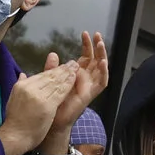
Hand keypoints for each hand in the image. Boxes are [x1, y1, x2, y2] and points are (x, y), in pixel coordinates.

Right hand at [0, 62, 74, 154]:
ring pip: (55, 82)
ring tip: (75, 68)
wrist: (15, 136)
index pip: (41, 75)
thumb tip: (23, 74)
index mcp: (22, 85)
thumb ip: (20, 84)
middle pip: (49, 76)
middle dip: (62, 69)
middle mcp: (29, 88)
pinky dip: (67, 84)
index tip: (62, 66)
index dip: (53, 70)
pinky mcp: (47, 105)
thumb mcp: (13, 98)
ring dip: (67, 74)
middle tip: (72, 64)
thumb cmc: (15, 121)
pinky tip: (73, 79)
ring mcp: (38, 96)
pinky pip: (59, 92)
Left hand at [37, 32, 111, 153]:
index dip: (87, 45)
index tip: (85, 33)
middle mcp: (85, 79)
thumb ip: (52, 68)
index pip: (85, 56)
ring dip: (103, 56)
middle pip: (95, 59)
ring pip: (101, 69)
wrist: (50, 122)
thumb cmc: (51, 103)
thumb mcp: (50, 81)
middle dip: (97, 46)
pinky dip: (104, 73)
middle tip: (97, 34)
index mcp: (76, 74)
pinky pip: (102, 83)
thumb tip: (53, 53)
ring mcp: (89, 86)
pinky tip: (103, 63)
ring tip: (101, 44)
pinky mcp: (91, 95)